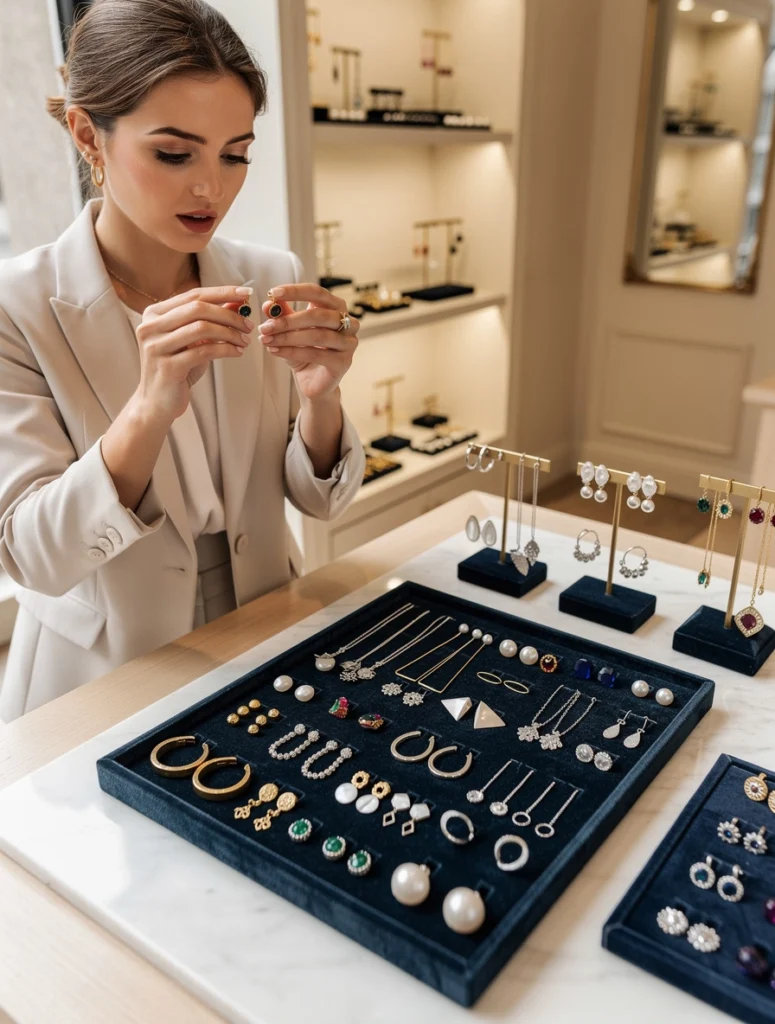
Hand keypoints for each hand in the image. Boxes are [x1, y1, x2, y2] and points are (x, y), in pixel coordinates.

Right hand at [132, 286, 253, 423]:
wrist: (157, 403)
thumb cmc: (177, 368)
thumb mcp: (193, 341)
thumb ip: (210, 320)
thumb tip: (238, 302)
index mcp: (154, 314)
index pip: (193, 295)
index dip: (222, 292)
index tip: (247, 293)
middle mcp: (150, 327)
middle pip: (198, 309)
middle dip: (229, 315)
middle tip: (249, 324)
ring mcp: (156, 347)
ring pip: (201, 328)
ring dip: (229, 333)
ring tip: (244, 341)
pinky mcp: (167, 367)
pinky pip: (204, 351)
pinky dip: (225, 350)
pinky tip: (237, 353)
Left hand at [258, 283, 358, 400]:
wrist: (313, 382)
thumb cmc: (305, 352)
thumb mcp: (290, 330)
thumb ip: (282, 316)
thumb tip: (268, 305)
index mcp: (336, 308)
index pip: (317, 293)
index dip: (295, 291)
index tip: (273, 293)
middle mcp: (348, 323)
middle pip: (318, 315)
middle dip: (288, 321)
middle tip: (265, 326)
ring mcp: (348, 343)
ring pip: (316, 335)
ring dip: (287, 337)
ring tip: (267, 340)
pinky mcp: (344, 362)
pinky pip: (316, 354)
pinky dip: (292, 352)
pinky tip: (275, 351)